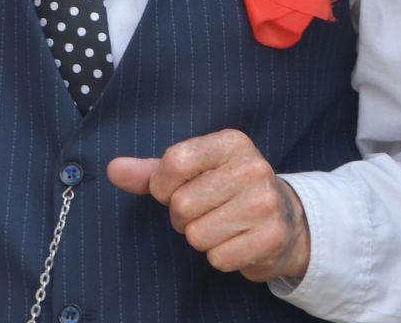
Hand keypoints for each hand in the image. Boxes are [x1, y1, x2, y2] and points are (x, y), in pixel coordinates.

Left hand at [108, 130, 309, 281]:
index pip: (174, 162)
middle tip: (206, 212)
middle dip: (184, 217)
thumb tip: (114, 169)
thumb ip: (152, 172)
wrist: (286, 218)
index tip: (175, 190)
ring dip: (202, 238)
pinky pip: (217, 258)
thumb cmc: (228, 191)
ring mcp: (266, 202)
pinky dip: (220, 256)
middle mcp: (253, 167)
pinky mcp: (272, 237)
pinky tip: (237, 241)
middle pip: (182, 204)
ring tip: (223, 226)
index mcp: (232, 142)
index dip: (163, 186)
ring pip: (197, 235)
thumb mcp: (194, 171)